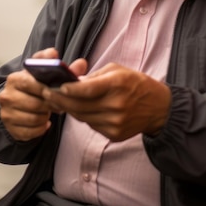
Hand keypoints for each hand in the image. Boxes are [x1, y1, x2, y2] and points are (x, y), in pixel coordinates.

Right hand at [0, 48, 59, 140]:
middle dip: (50, 106)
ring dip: (45, 117)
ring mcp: (6, 113)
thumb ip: (60, 67)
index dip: (49, 90)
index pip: (32, 84)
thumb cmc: (34, 86)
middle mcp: (6, 95)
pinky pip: (32, 132)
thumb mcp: (43, 73)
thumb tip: (80, 63)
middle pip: (35, 104)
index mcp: (14, 79)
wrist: (18, 103)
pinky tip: (43, 122)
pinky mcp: (10, 128)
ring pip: (35, 119)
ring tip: (48, 112)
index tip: (58, 93)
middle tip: (58, 105)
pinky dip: (41, 128)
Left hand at [43, 63, 171, 141]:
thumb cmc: (135, 84)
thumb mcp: (117, 71)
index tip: (55, 86)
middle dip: (60, 100)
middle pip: (80, 106)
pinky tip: (81, 109)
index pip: (88, 89)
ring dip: (69, 109)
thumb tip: (72, 82)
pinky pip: (91, 125)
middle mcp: (116, 105)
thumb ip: (94, 77)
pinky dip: (84, 117)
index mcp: (117, 84)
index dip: (69, 89)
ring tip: (59, 100)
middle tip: (47, 93)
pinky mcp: (114, 135)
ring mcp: (115, 122)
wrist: (159, 108)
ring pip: (82, 117)